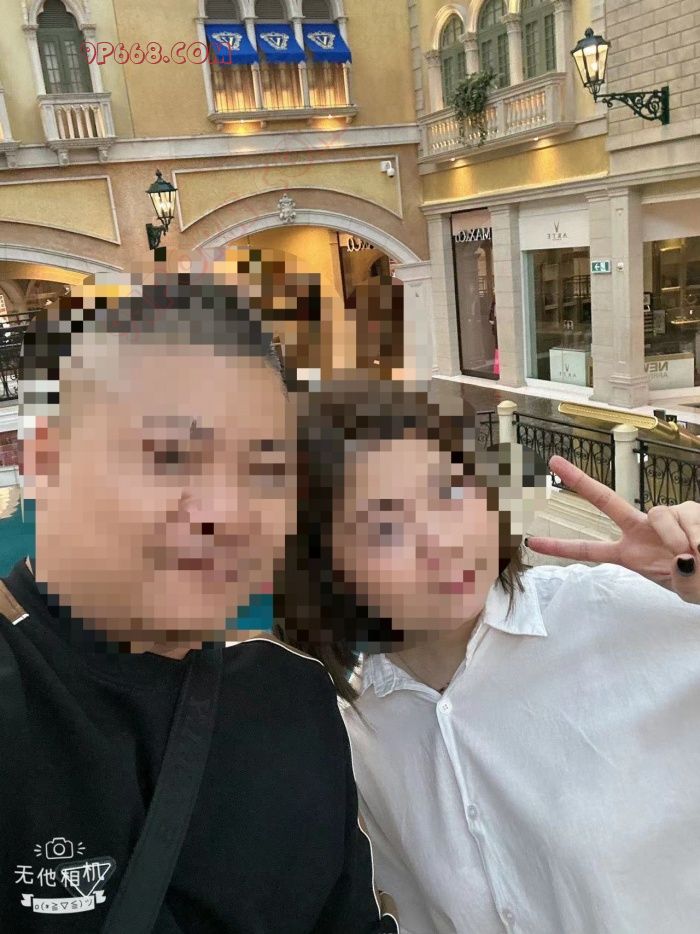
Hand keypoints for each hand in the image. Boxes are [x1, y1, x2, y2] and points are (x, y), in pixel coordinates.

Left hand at [525, 455, 699, 604]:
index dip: (560, 547)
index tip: (531, 542)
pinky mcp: (690, 507)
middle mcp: (642, 529)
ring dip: (677, 538)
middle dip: (580, 481)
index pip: (589, 550)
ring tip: (695, 556)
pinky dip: (697, 533)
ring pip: (661, 513)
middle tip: (554, 461)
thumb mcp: (686, 589)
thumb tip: (684, 557)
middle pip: (607, 500)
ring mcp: (666, 515)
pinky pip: (688, 514)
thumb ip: (682, 578)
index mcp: (630, 553)